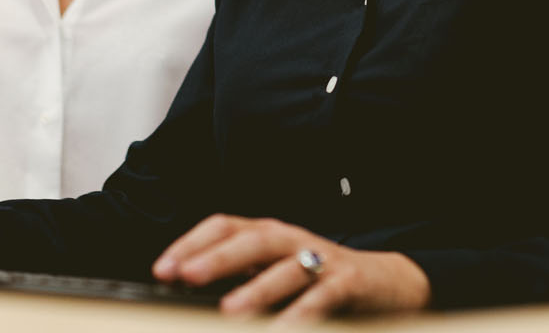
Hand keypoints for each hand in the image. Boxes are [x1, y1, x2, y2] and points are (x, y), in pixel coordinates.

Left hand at [152, 214, 430, 319]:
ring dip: (256, 289)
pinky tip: (285, 329)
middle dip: (217, 256)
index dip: (192, 243)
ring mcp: (322, 259)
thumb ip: (240, 279)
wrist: (386, 282)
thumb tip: (186, 290)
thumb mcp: (276, 274)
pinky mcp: (349, 281)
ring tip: (229, 311)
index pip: (225, 226)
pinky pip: (324, 295)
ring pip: (287, 268)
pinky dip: (303, 312)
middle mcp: (293, 240)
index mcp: (270, 236)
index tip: (162, 269)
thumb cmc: (320, 280)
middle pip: (253, 240)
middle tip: (185, 276)